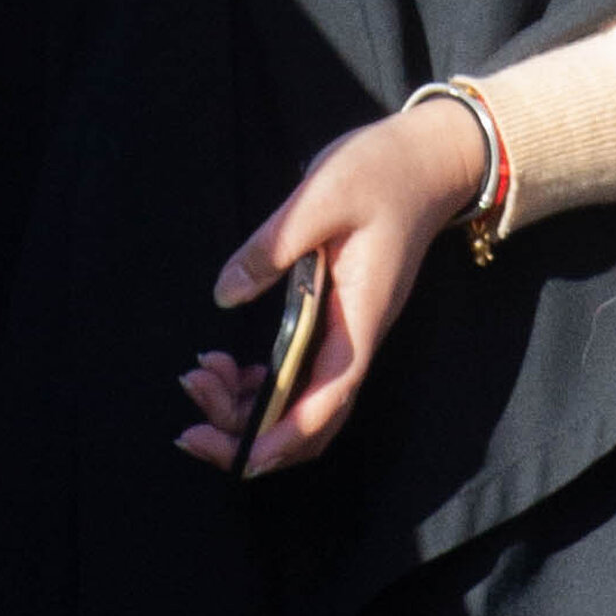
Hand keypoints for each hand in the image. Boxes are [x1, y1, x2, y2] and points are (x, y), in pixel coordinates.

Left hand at [179, 97, 485, 480]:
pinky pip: (298, 378)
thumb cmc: (382, 171)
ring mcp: (347, 335)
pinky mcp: (336, 323)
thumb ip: (272, 246)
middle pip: (310, 421)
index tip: (236, 455)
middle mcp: (356, 339)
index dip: (282, 438)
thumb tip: (225, 293)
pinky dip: (259, 387)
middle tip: (189, 417)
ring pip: (301, 405)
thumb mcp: (322, 195)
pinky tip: (225, 366)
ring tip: (199, 380)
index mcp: (360, 318)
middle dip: (250, 436)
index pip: (327, 400)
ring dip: (249, 413)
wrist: (427, 160)